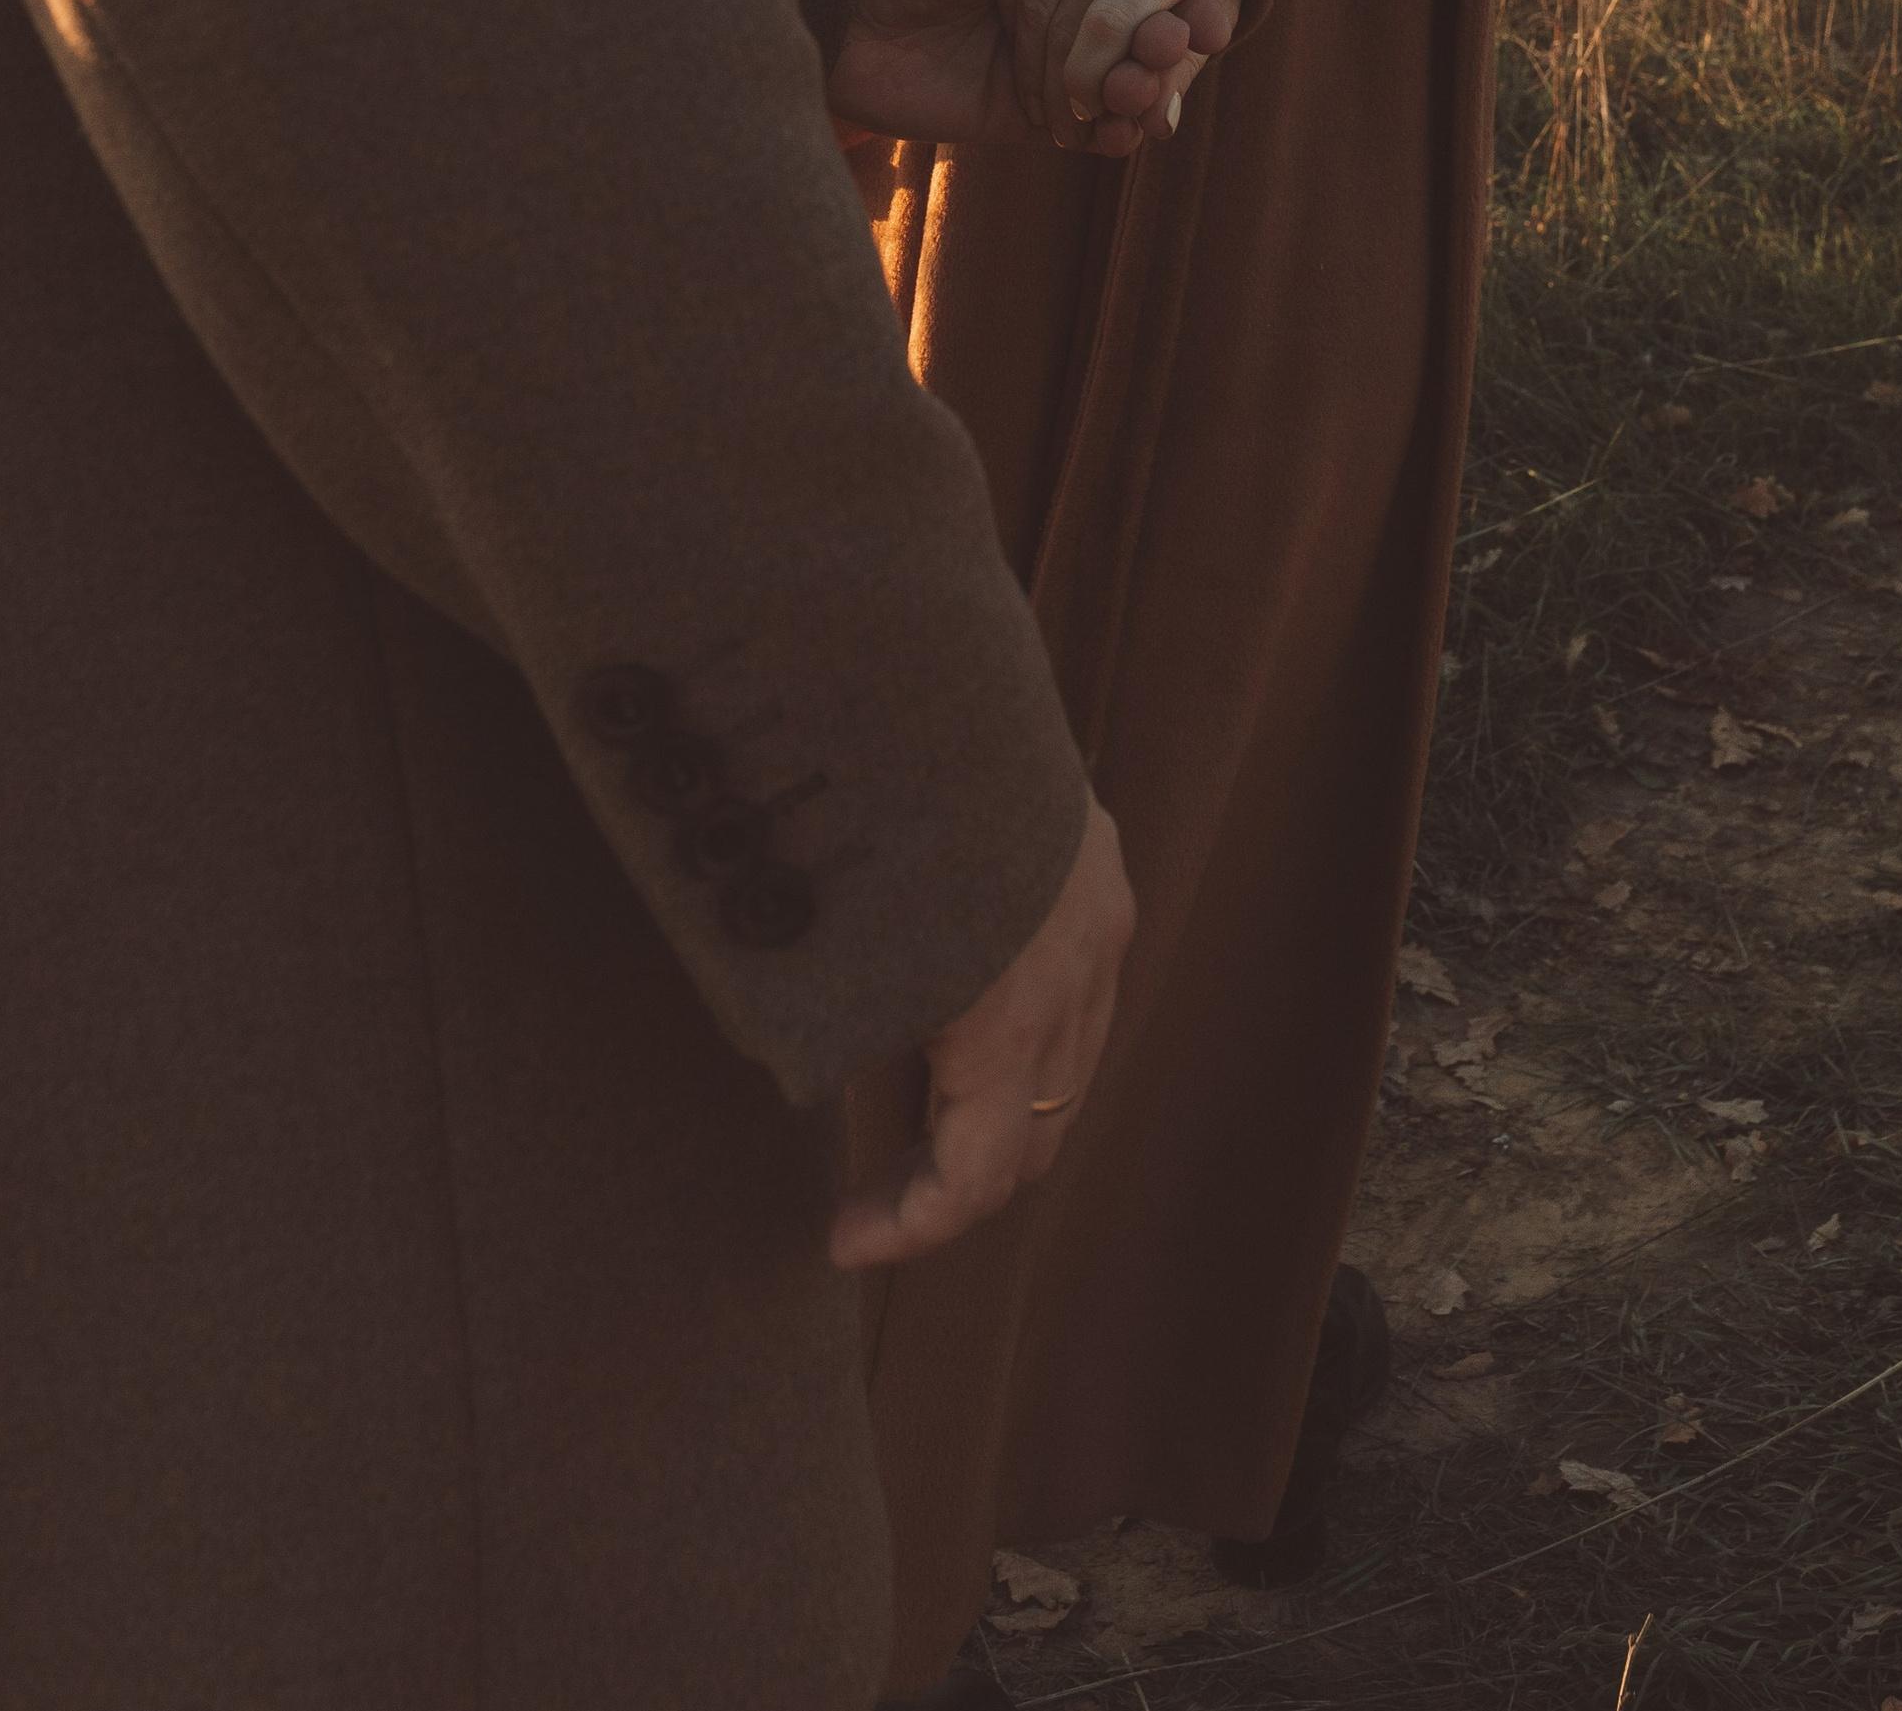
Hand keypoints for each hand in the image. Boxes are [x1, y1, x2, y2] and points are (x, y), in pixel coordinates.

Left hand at [827, 0, 1199, 146]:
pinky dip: (1115, 136)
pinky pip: (1087, 131)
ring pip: (1125, 87)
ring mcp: (1050, 66)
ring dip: (1148, 95)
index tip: (1212, 9)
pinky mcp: (1027, 117)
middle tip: (1174, 48)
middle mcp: (1066, 11)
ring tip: (1143, 93)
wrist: (836, 14)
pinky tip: (1124, 132)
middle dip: (1169, 50)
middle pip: (1144, 36)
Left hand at [828, 803, 1135, 1269]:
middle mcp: (1073, 979)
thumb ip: (837, 1029)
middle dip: (948, 1185)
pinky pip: (1077, 995)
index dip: (907, 1231)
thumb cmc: (855, 811)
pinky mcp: (1099, 874)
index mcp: (1006, 1014)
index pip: (976, 1180)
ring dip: (991, 1113)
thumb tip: (802, 1096)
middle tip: (866, 1195)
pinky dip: (1020, 1038)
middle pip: (1030, 1140)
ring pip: (1063, 1072)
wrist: (924, 659)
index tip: (838, 1241)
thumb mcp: (828, 946)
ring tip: (903, 1115)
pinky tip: (951, 1017)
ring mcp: (1099, 924)